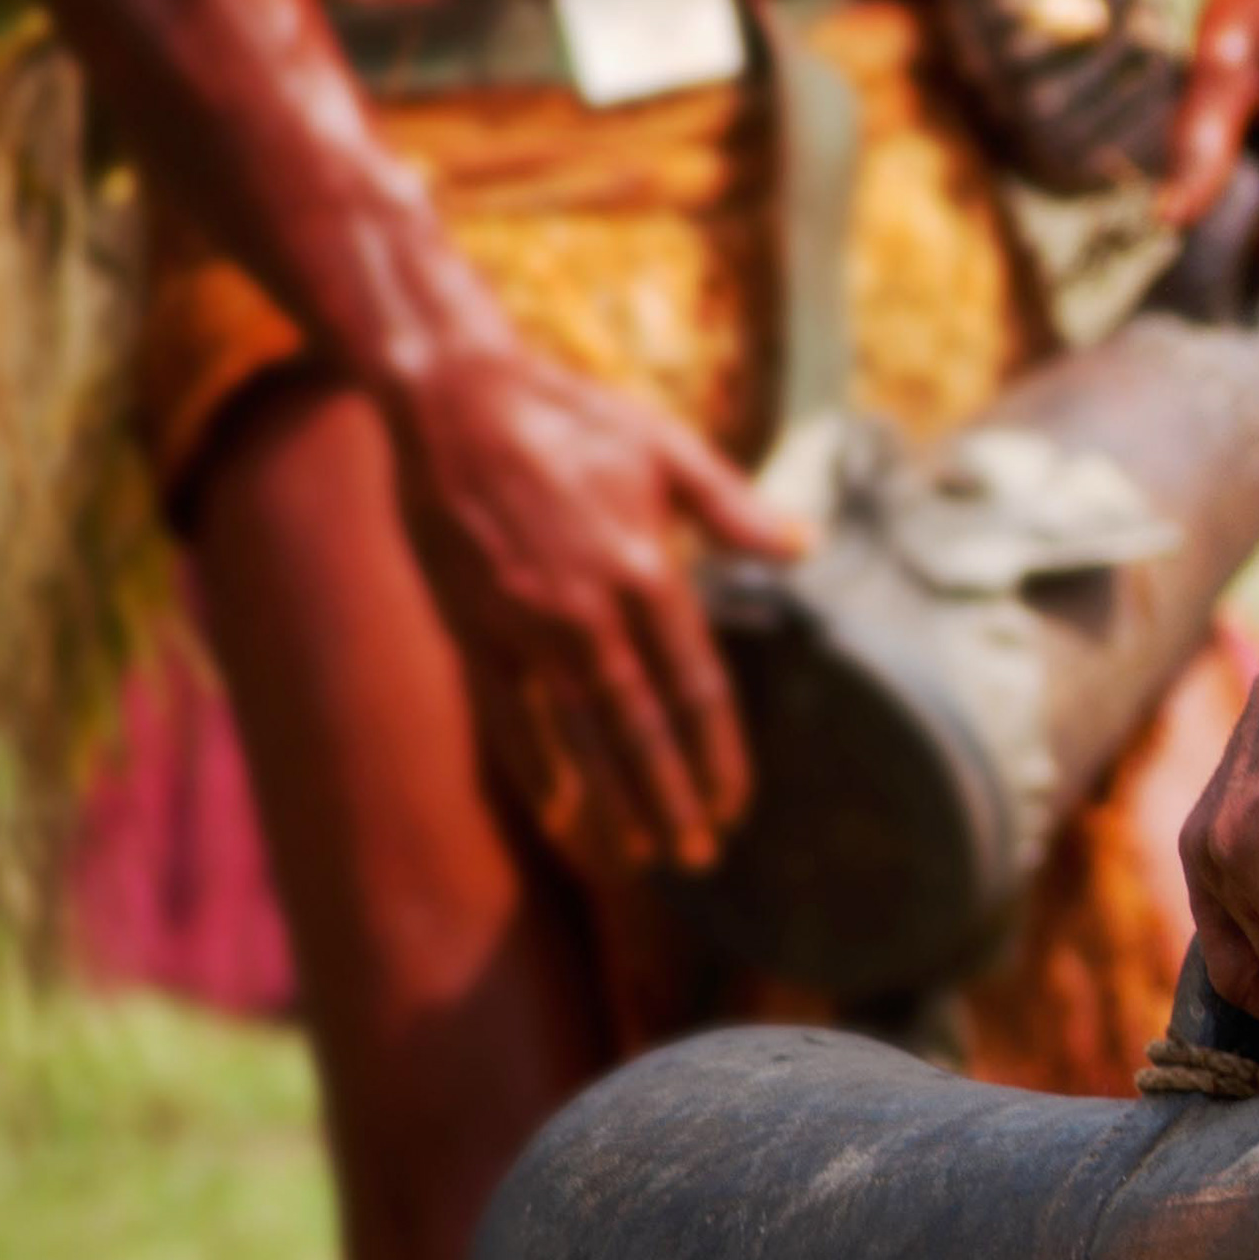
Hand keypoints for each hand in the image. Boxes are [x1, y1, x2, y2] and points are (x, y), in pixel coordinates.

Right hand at [383, 342, 805, 875]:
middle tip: (699, 860)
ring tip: (639, 859)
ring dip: (611, 803)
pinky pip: (508, 718)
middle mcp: (591, 613)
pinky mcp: (472, 629)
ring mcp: (526, 627)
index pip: (698, 691)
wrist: (450, 399)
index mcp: (650, 572)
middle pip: (643, 733)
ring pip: (579, 738)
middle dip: (673, 802)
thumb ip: (737, 510)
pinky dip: (536, 769)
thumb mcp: (667, 449)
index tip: (737, 807)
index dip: (720, 757)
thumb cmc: (569, 418)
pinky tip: (558, 813)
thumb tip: (807, 546)